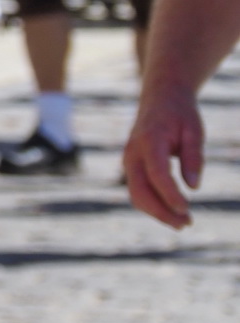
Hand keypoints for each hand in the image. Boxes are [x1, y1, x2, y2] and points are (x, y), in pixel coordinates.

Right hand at [123, 89, 202, 228]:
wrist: (160, 98)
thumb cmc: (180, 114)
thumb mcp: (194, 130)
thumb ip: (194, 157)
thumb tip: (193, 187)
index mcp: (149, 141)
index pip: (157, 174)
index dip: (170, 195)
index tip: (187, 209)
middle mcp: (133, 153)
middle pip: (140, 190)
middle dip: (162, 211)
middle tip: (187, 223)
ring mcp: (129, 160)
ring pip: (136, 195)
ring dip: (157, 211)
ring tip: (183, 221)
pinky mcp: (132, 166)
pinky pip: (138, 190)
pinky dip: (153, 204)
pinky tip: (173, 209)